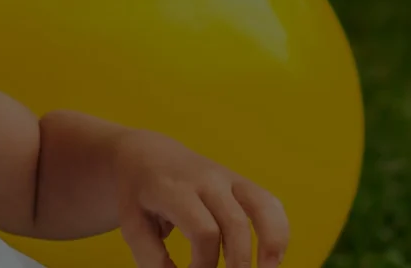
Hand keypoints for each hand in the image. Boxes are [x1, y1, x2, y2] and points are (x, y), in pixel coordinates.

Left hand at [111, 130, 289, 267]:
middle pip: (235, 223)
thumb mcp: (132, 224)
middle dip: (238, 262)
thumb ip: (151, 257)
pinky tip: (272, 257)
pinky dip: (278, 229)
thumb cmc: (137, 194)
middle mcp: (207, 179)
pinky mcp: (241, 182)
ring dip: (272, 242)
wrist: (144, 154)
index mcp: (175, 188)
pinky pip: (269, 202)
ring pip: (264, 204)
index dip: (204, 264)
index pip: (203, 231)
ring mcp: (228, 178)